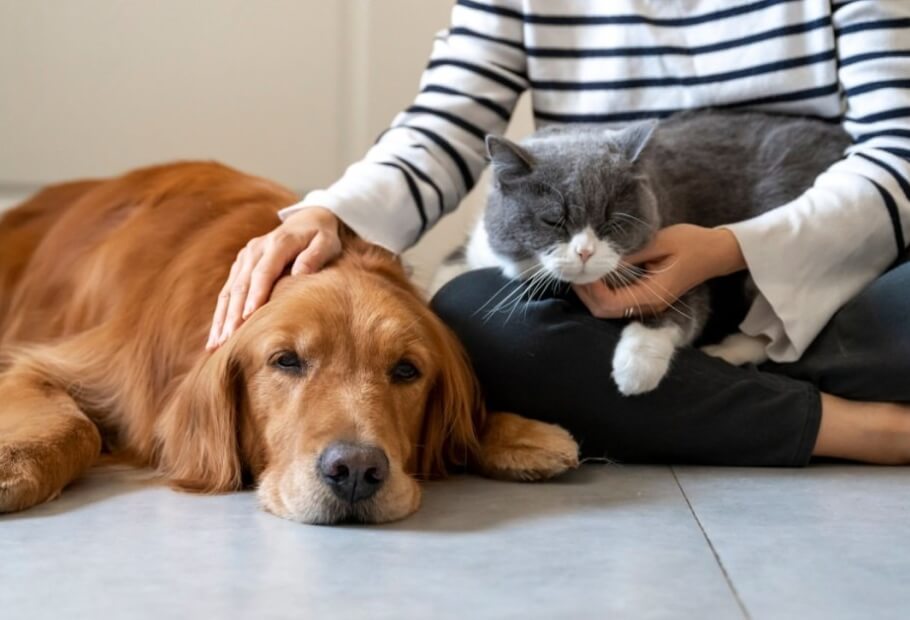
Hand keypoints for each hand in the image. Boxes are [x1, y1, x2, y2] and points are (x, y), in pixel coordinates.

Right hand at [206, 206, 341, 348]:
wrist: (306, 221)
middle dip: (233, 313)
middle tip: (229, 339)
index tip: (249, 316)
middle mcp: (255, 250)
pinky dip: (220, 314)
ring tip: (216, 344)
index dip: (255, 294)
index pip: (263, 272)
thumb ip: (314, 256)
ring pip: (230, 291)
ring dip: (222, 318)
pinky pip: (227, 293)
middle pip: (241, 285)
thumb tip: (299, 274)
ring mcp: (244, 258)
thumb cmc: (320, 237)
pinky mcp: (240, 266)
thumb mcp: (326, 242)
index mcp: (277, 243)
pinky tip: (216, 336)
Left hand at [573, 224, 744, 318]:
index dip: (589, 288)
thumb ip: (629, 254)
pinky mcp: (644, 298)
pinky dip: (600, 289)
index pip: (608, 303)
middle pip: (602, 310)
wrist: (715, 252)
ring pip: (606, 307)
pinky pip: (615, 299)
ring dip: (590, 291)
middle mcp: (646, 306)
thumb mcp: (659, 242)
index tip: (581, 266)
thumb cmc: (691, 243)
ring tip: (580, 268)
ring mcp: (645, 304)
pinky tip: (594, 271)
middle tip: (574, 268)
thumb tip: (600, 259)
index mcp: (651, 295)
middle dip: (584, 291)